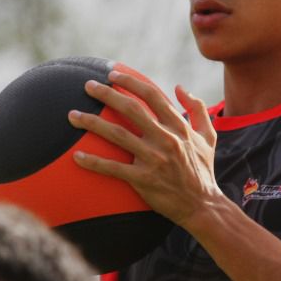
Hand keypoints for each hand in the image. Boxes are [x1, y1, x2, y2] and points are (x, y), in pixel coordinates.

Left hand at [67, 70, 220, 228]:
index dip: (130, 81)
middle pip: (131, 110)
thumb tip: (180, 87)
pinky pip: (113, 168)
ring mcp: (154, 160)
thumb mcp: (208, 137)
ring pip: (117, 135)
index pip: (152, 95)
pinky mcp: (143, 180)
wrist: (202, 206)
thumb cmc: (203, 170)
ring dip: (92, 123)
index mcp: (179, 127)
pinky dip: (94, 162)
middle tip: (88, 86)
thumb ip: (198, 109)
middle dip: (107, 94)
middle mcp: (166, 139)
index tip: (112, 73)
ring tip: (72, 115)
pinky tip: (76, 156)